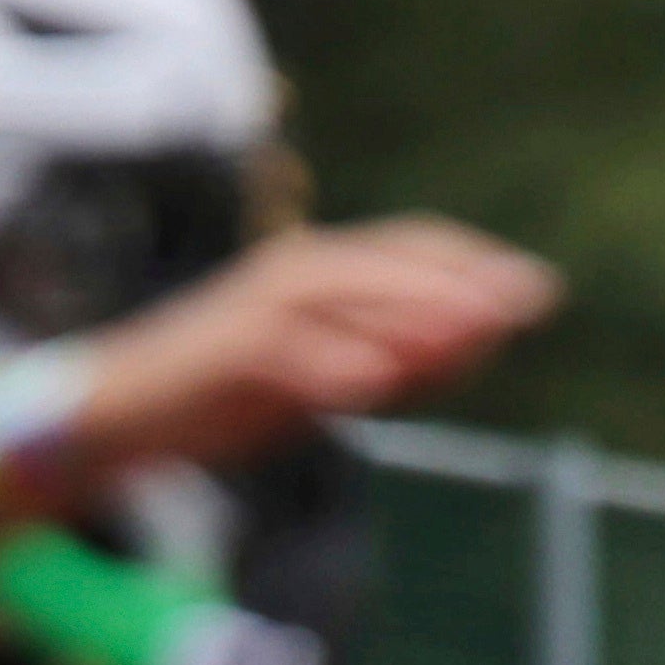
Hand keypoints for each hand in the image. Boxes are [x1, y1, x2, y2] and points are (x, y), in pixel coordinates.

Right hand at [80, 220, 560, 471]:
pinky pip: (292, 353)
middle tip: (529, 300)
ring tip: (479, 328)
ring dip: (417, 311)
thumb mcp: (328, 383)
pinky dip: (333, 364)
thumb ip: (396, 365)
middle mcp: (296, 272)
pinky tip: (379, 382)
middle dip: (465, 282)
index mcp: (322, 273)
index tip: (538, 290)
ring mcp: (261, 306)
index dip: (478, 265)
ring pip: (352, 297)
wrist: (126, 413)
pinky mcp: (231, 348)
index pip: (414, 251)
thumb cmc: (227, 400)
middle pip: (395, 265)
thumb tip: (473, 351)